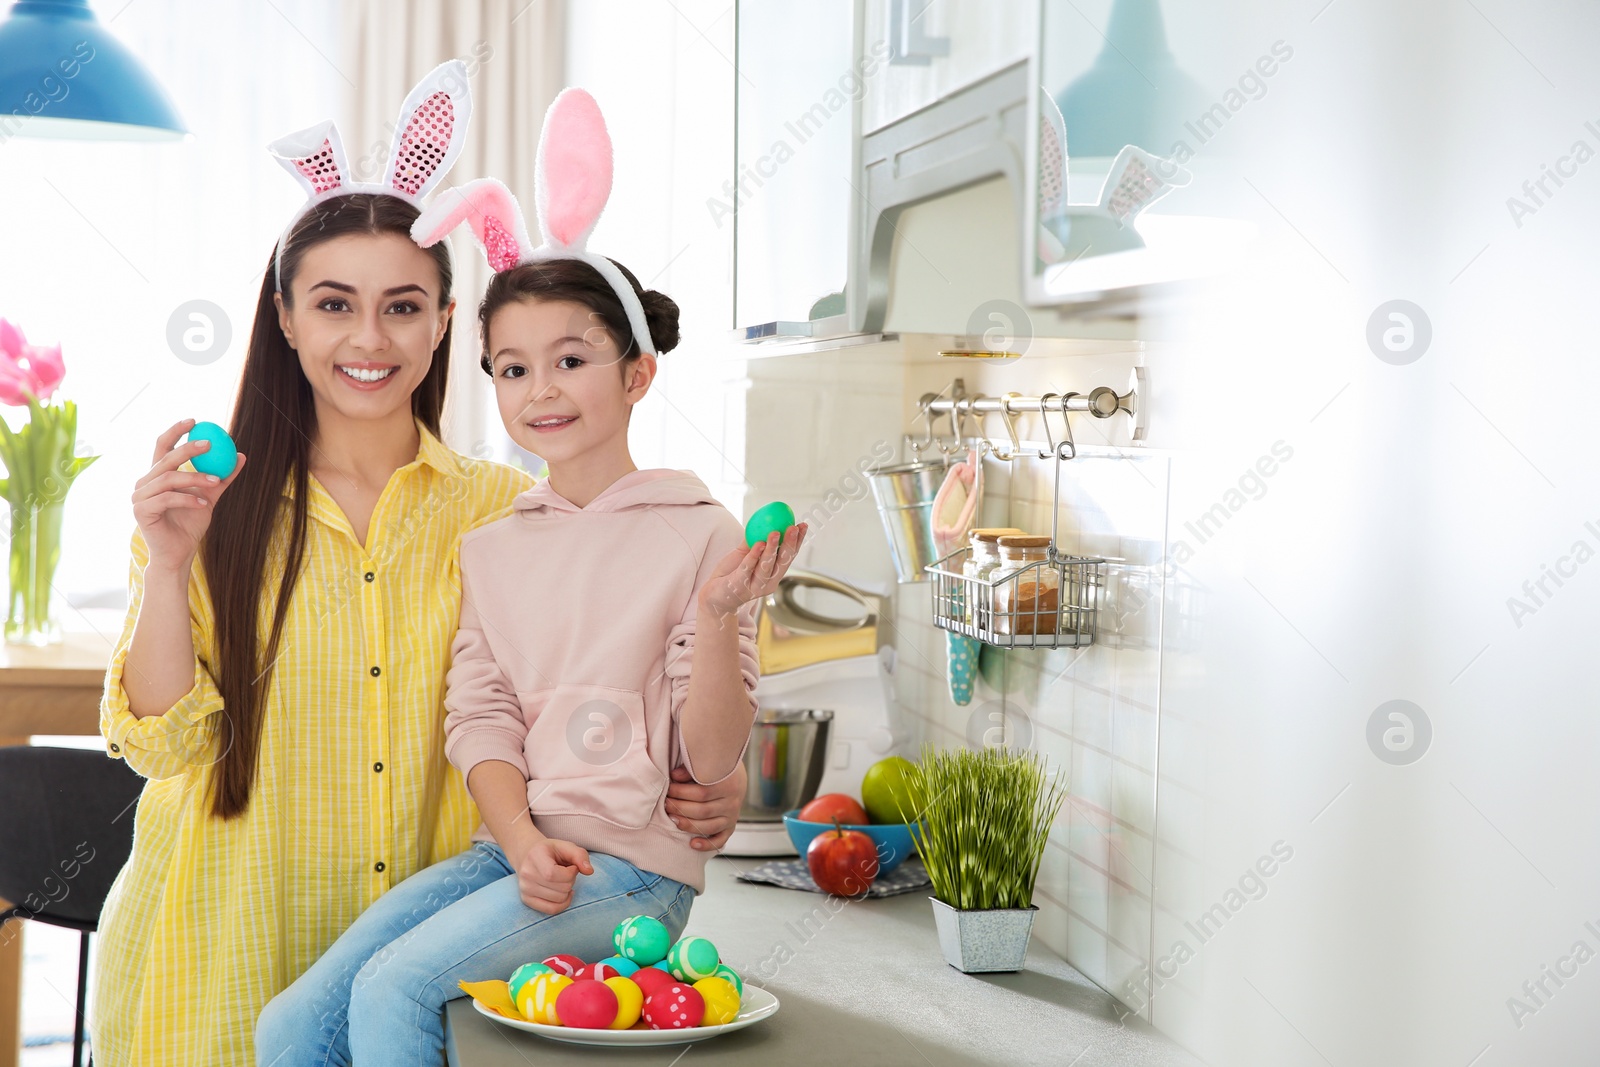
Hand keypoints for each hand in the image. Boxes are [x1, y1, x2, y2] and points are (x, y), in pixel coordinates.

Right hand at [132, 419, 245, 571]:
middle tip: (210, 444)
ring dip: (195, 478)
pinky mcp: (141, 511)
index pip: (162, 446)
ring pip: (169, 479)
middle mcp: (145, 482)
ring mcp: (139, 496)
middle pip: (166, 458)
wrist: (179, 553)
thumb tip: (241, 456)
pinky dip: (187, 499)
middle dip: (189, 449)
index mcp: (158, 475)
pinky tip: (203, 504)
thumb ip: (221, 478)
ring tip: (216, 482)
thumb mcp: (209, 496)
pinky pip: (166, 499)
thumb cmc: (190, 524)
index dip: (175, 431)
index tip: (194, 420)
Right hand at [513, 837, 592, 914]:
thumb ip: (580, 855)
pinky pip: (551, 910)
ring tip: (561, 880)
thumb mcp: (566, 846)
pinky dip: (563, 904)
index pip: (552, 874)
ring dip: (567, 891)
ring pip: (558, 900)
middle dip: (570, 881)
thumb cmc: (551, 851)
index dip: (569, 873)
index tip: (572, 867)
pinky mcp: (526, 900)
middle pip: (560, 889)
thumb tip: (589, 871)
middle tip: (566, 873)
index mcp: (534, 857)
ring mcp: (525, 889)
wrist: (529, 855)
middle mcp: (526, 874)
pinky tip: (564, 893)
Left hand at [665, 763, 747, 850]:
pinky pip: (720, 840)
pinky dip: (706, 844)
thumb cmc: (717, 769)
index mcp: (729, 784)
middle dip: (680, 808)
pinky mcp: (730, 827)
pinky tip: (692, 844)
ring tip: (672, 819)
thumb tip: (675, 776)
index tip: (669, 789)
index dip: (682, 792)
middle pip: (703, 811)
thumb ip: (691, 769)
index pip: (702, 792)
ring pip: (709, 826)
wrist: (735, 775)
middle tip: (666, 803)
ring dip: (688, 825)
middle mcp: (732, 802)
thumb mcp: (708, 764)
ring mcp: (732, 816)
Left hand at [698, 524, 807, 619]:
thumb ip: (754, 542)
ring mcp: (755, 587)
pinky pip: (747, 569)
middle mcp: (768, 583)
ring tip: (776, 533)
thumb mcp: (744, 556)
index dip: (798, 541)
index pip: (789, 557)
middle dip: (790, 544)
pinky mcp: (740, 586)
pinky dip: (753, 556)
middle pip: (782, 562)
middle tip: (794, 528)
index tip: (803, 525)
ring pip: (767, 566)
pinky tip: (759, 544)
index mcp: (773, 575)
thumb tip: (764, 521)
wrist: (714, 596)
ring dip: (773, 549)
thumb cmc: (731, 574)